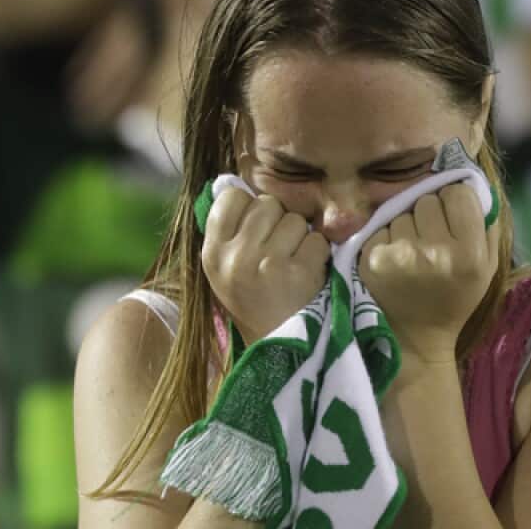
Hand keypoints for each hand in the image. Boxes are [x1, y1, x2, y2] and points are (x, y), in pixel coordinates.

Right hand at [201, 190, 330, 342]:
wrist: (278, 350)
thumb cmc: (253, 301)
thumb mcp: (225, 269)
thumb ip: (228, 230)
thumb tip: (231, 181)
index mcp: (212, 253)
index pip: (231, 197)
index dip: (249, 207)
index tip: (255, 229)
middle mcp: (236, 257)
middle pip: (267, 204)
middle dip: (278, 222)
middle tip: (278, 251)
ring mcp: (268, 264)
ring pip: (295, 220)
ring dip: (300, 238)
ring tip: (292, 264)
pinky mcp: (299, 273)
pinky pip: (317, 239)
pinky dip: (318, 254)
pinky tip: (308, 274)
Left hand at [360, 184, 498, 363]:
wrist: (415, 339)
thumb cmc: (454, 298)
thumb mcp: (487, 268)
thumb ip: (486, 225)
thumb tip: (473, 182)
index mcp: (469, 254)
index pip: (458, 193)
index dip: (455, 202)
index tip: (452, 219)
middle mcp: (435, 252)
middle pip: (428, 199)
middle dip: (430, 213)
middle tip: (431, 237)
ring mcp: (400, 255)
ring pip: (402, 211)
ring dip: (406, 225)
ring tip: (411, 251)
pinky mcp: (372, 258)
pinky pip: (381, 226)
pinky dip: (386, 237)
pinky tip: (394, 259)